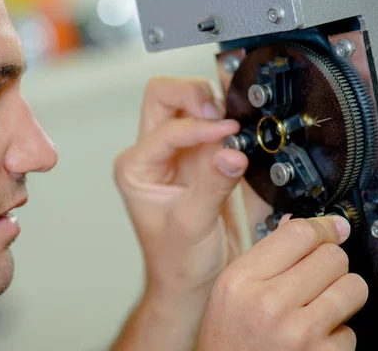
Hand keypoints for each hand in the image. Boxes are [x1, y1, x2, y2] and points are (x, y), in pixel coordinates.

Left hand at [115, 76, 258, 293]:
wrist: (191, 283)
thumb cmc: (177, 261)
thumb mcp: (192, 224)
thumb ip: (212, 186)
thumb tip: (233, 152)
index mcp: (136, 167)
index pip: (166, 129)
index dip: (197, 128)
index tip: (227, 133)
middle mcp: (153, 155)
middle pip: (164, 96)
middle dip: (194, 94)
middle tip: (221, 113)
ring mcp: (179, 153)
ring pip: (188, 102)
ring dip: (212, 103)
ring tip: (234, 121)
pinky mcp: (204, 159)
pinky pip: (215, 124)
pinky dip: (229, 119)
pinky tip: (242, 129)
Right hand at [197, 216, 367, 350]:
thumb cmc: (228, 339)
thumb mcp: (231, 291)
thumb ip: (265, 257)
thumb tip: (303, 225)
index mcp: (242, 279)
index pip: (298, 234)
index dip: (322, 228)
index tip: (332, 229)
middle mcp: (269, 303)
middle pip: (332, 256)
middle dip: (330, 265)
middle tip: (316, 279)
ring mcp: (299, 332)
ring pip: (353, 288)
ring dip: (341, 295)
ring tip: (319, 307)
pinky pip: (352, 331)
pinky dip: (338, 335)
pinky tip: (314, 338)